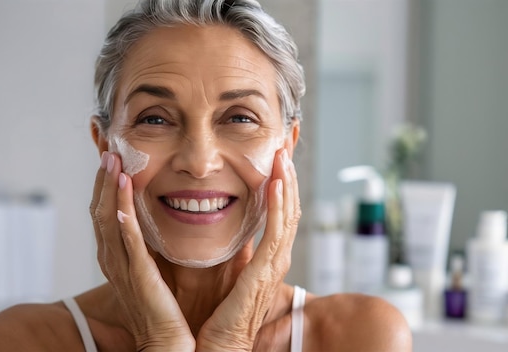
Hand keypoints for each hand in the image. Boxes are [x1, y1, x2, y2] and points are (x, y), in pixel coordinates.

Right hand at [90, 152, 194, 350]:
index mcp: (120, 257)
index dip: (106, 185)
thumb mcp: (160, 269)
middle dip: (102, 180)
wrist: (169, 343)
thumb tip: (178, 215)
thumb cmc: (168, 310)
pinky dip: (122, 217)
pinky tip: (122, 196)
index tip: (113, 158)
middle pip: (100, 212)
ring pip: (108, 221)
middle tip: (108, 150)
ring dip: (109, 190)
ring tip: (112, 162)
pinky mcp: (138, 277)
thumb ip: (160, 244)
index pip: (107, 213)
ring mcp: (123, 269)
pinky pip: (127, 243)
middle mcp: (114, 260)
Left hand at [197, 148, 300, 350]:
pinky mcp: (264, 273)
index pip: (282, 209)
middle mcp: (277, 257)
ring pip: (289, 214)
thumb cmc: (218, 314)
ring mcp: (274, 265)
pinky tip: (276, 183)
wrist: (216, 347)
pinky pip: (276, 232)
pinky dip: (279, 206)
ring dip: (286, 182)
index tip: (279, 154)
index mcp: (268, 255)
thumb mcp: (229, 272)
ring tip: (284, 154)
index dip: (283, 181)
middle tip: (287, 143)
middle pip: (291, 206)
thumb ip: (234, 248)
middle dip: (289, 173)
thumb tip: (225, 224)